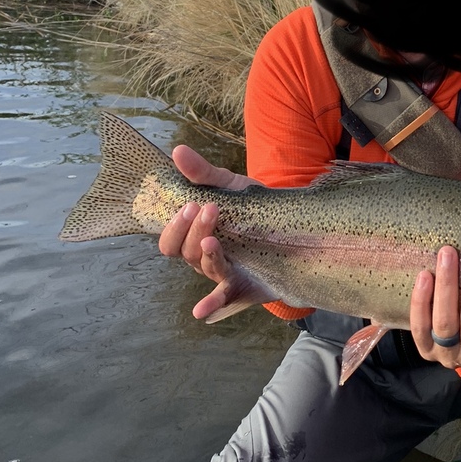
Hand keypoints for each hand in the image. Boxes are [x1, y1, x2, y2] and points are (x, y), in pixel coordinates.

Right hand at [157, 144, 252, 319]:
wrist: (290, 225)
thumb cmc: (250, 207)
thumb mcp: (229, 187)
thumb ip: (203, 173)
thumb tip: (177, 150)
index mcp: (195, 236)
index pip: (170, 240)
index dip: (174, 226)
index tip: (190, 205)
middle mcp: (204, 258)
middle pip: (185, 254)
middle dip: (192, 232)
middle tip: (208, 210)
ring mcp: (224, 273)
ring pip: (205, 269)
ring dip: (207, 255)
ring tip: (213, 240)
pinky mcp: (245, 286)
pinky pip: (226, 300)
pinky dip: (211, 306)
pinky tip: (200, 312)